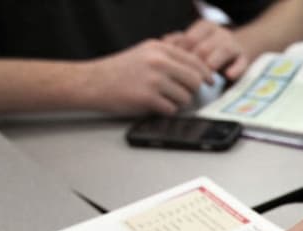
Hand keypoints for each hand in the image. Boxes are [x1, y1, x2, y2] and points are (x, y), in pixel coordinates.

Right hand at [82, 40, 212, 113]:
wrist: (92, 82)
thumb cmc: (119, 71)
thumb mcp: (144, 54)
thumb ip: (168, 58)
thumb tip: (197, 70)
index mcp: (159, 49)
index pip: (195, 61)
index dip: (205, 74)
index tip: (210, 81)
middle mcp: (158, 61)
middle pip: (194, 80)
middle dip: (192, 90)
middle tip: (182, 94)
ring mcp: (154, 79)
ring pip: (185, 97)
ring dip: (177, 102)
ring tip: (162, 99)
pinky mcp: (148, 97)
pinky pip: (171, 109)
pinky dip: (165, 111)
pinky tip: (154, 106)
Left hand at [164, 19, 249, 80]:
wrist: (237, 52)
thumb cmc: (209, 51)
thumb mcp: (194, 43)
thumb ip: (179, 43)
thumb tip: (162, 44)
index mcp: (204, 27)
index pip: (189, 39)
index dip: (180, 55)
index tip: (174, 70)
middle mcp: (220, 33)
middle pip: (204, 46)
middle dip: (196, 64)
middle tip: (187, 79)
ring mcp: (233, 45)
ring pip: (223, 51)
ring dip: (213, 64)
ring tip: (206, 79)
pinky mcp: (245, 58)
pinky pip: (241, 62)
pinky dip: (236, 69)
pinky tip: (229, 75)